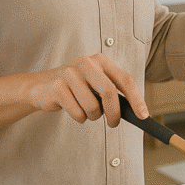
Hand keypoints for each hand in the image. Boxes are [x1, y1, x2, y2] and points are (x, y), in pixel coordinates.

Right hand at [26, 53, 148, 126]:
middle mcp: (87, 63)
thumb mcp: (95, 82)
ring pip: (92, 107)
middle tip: (113, 123)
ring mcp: (70, 74)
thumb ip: (112, 90)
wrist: (41, 86)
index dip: (136, 99)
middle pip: (109, 92)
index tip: (143, 115)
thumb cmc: (75, 87)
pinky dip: (79, 118)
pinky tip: (73, 110)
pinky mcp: (57, 87)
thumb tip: (135, 110)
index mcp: (101, 61)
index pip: (125, 79)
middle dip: (114, 113)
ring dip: (92, 116)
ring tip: (85, 111)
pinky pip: (77, 113)